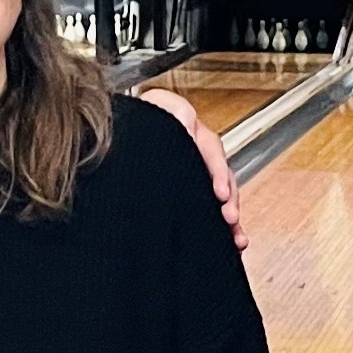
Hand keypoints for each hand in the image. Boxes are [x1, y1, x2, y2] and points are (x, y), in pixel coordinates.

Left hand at [136, 89, 247, 252]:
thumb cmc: (137, 122)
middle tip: (229, 217)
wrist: (115, 138)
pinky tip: (230, 244)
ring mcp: (194, 178)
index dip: (219, 172)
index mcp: (192, 135)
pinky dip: (221, 230)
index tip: (220, 192)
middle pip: (222, 179)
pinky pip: (208, 213)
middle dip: (229, 200)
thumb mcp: (156, 108)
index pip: (212, 151)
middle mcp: (197, 157)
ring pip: (220, 200)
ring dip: (231, 219)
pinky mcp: (188, 196)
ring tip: (236, 238)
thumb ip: (174, 112)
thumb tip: (187, 124)